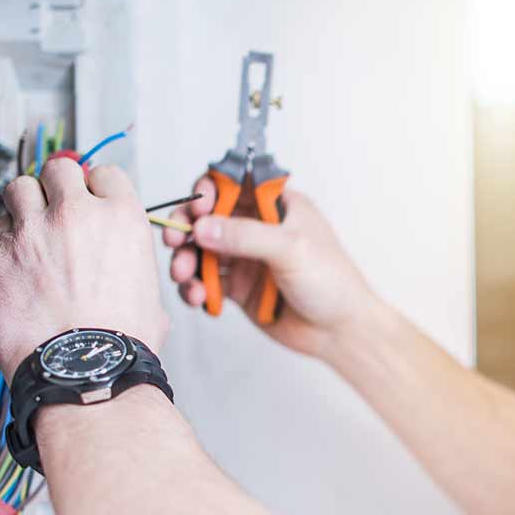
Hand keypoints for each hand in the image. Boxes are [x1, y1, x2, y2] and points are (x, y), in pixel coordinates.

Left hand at [0, 159, 169, 381]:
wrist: (82, 369)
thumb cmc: (118, 343)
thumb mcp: (152, 298)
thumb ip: (135, 269)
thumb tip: (129, 276)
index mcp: (122, 219)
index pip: (105, 173)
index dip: (97, 187)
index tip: (91, 200)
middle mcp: (77, 215)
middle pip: (59, 169)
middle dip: (58, 186)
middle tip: (57, 207)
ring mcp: (35, 230)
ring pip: (20, 186)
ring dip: (26, 203)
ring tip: (30, 226)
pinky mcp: (0, 252)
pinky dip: (4, 237)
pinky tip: (15, 258)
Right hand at [163, 177, 376, 358]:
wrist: (339, 331)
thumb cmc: (332, 283)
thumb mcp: (291, 250)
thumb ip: (246, 236)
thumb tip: (203, 226)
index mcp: (277, 205)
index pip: (234, 183)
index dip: (208, 190)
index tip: (197, 207)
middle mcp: (258, 227)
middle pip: (208, 216)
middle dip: (187, 227)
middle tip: (175, 241)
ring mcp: (246, 257)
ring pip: (201, 249)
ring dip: (186, 260)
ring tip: (184, 277)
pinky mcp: (238, 286)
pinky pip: (206, 281)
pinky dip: (195, 287)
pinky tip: (198, 297)